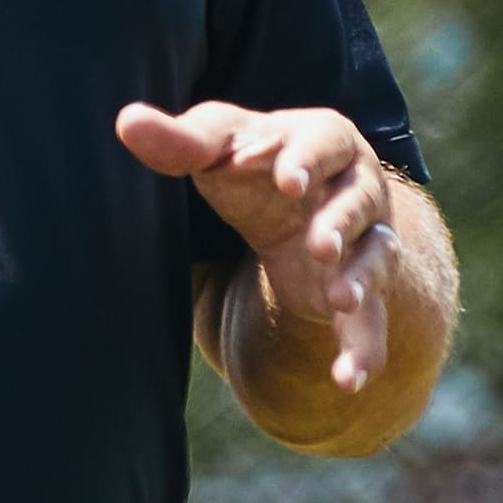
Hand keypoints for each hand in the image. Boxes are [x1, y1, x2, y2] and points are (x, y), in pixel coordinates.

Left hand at [121, 99, 402, 395]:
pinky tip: (348, 380)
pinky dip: (364, 351)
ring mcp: (365, 241)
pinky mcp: (360, 290)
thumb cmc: (252, 162)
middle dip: (340, 222)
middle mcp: (356, 188)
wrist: (293, 204)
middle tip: (320, 245)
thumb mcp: (218, 146)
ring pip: (376, 257)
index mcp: (324, 140)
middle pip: (357, 201)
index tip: (279, 177)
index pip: (320, 142)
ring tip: (340, 300)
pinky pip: (372, 322)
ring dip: (361, 279)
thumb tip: (127, 122)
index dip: (301, 159)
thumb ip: (181, 142)